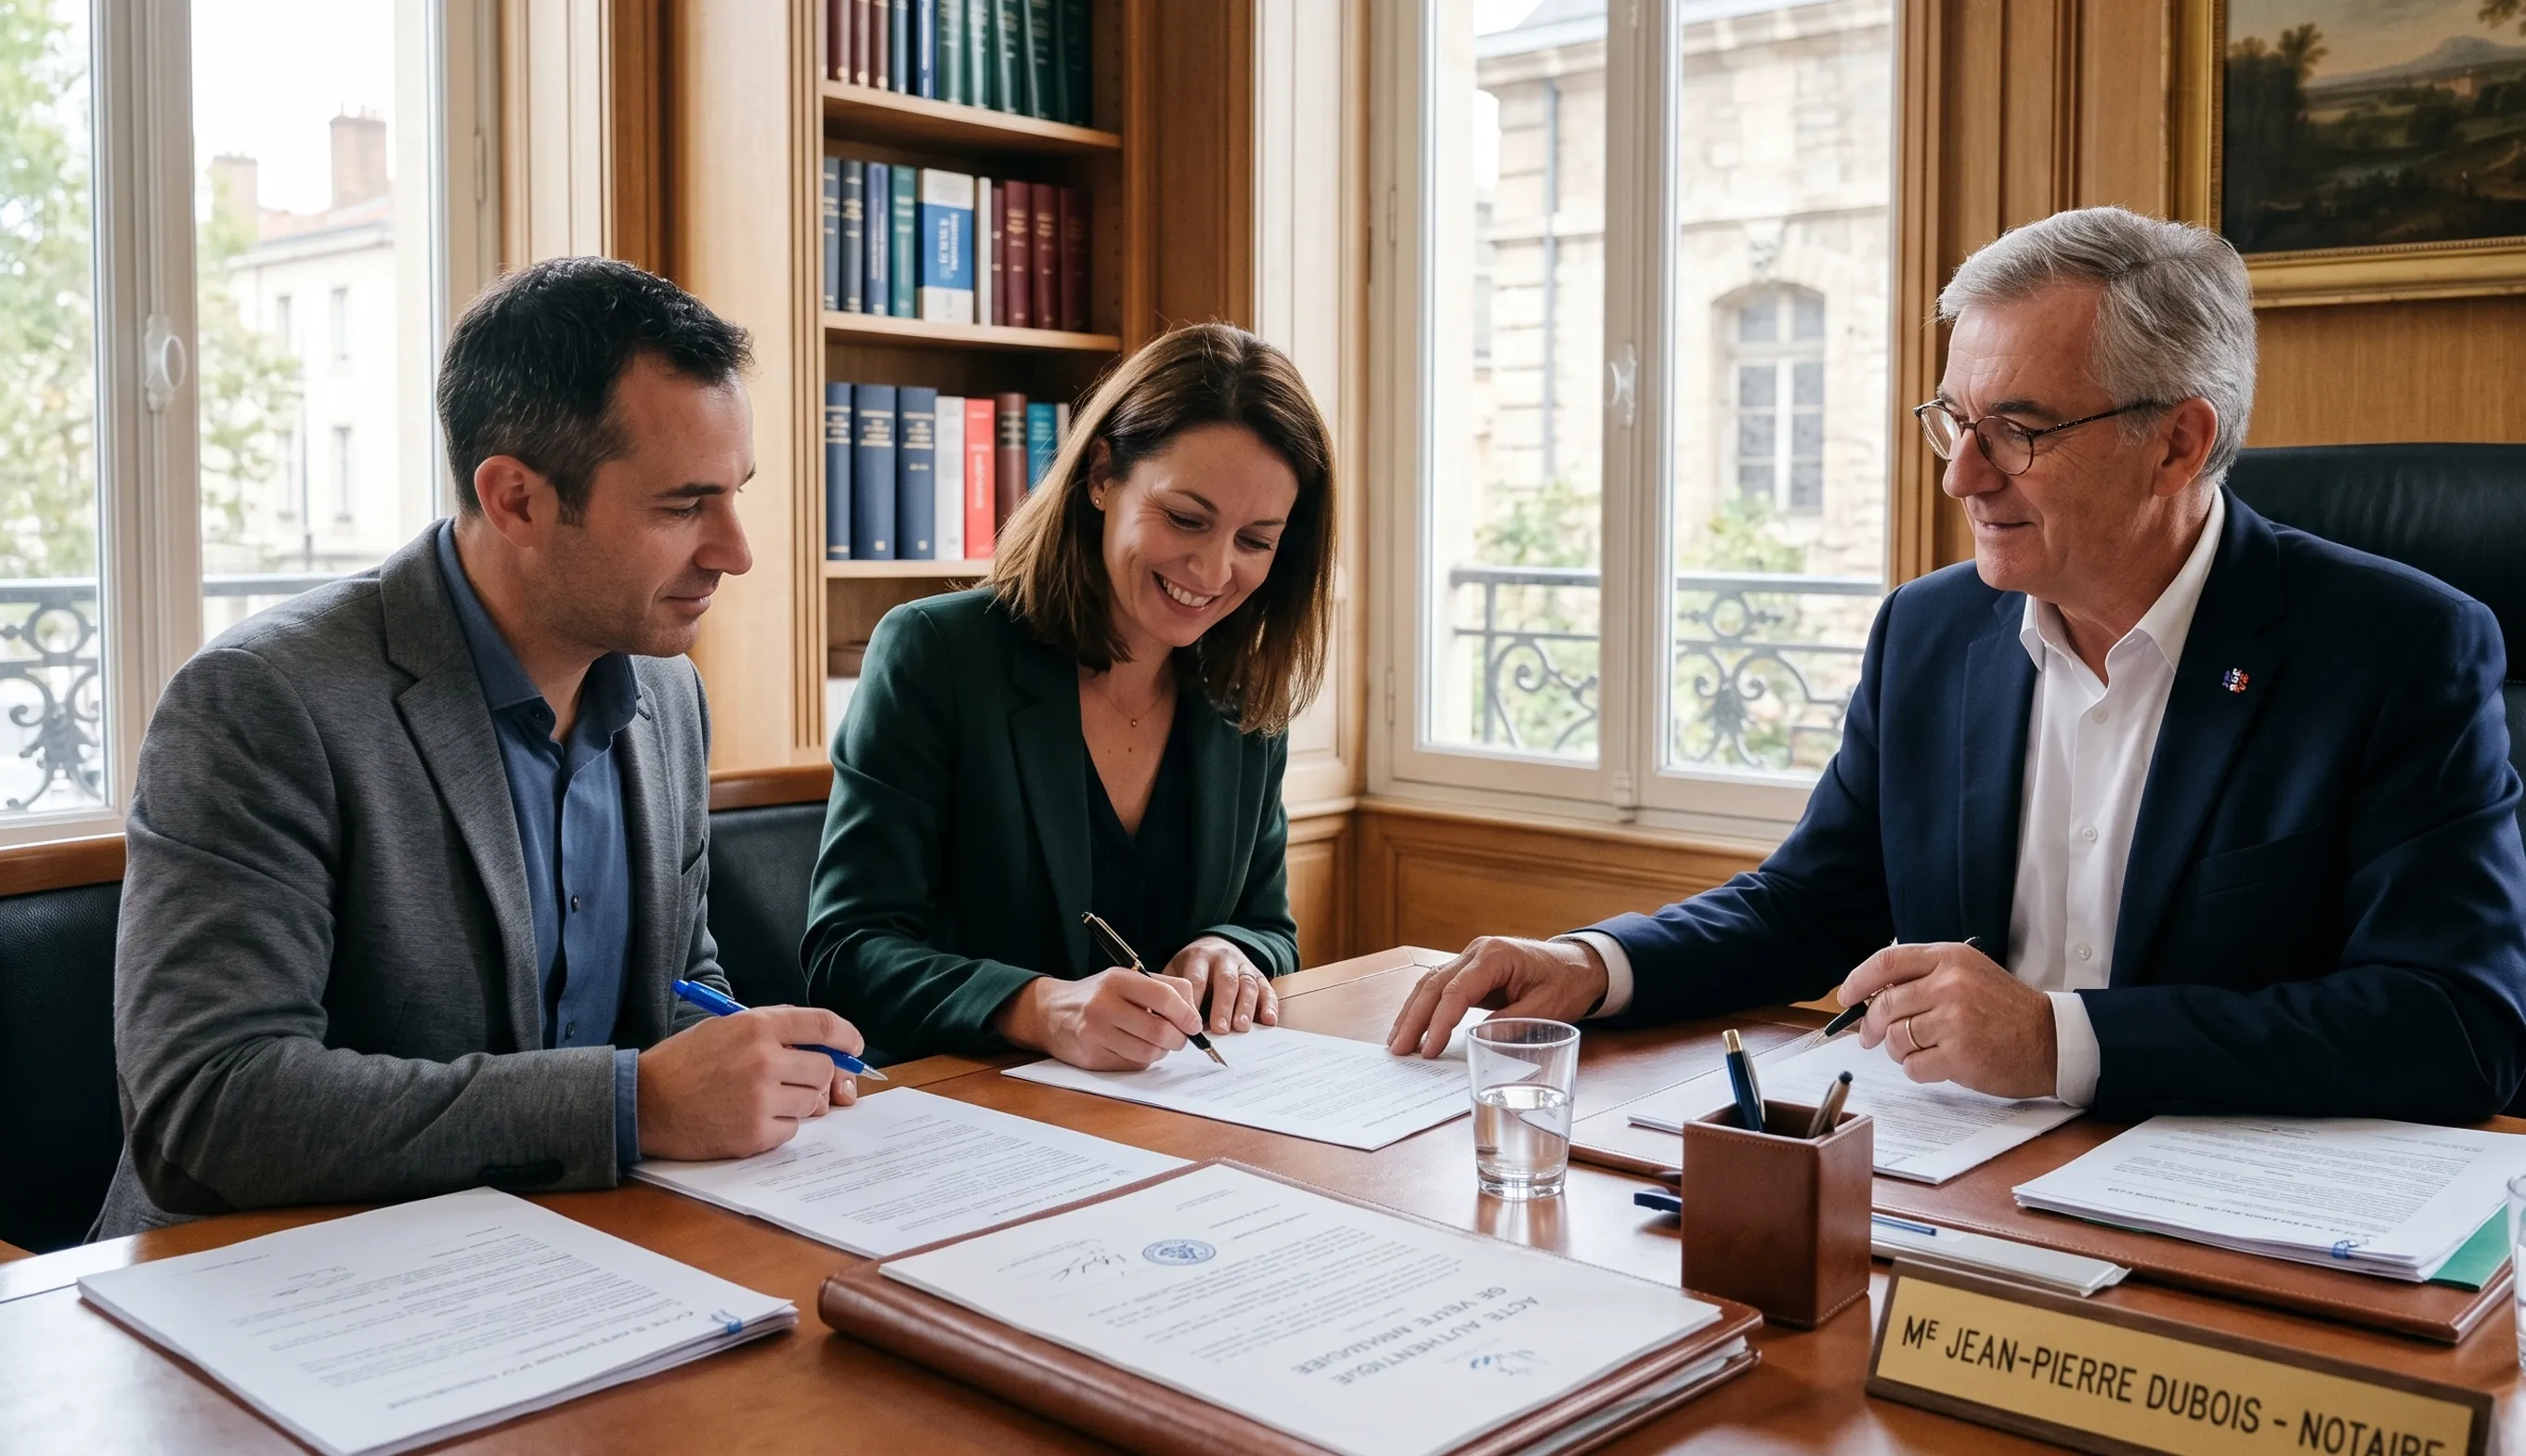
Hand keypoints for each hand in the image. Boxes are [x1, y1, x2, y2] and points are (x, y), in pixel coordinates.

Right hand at [637, 1007, 863, 1160]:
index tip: (853, 1045)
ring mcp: (761, 1099)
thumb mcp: (725, 1027)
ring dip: (795, 1102)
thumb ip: (772, 1028)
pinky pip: (791, 1130)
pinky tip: (747, 1117)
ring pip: (810, 1102)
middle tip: (795, 1080)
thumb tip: (820, 1040)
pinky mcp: (755, 1133)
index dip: (847, 1036)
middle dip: (817, 1076)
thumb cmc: (684, 1063)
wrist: (644, 1103)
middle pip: (824, 1069)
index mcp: (757, 1026)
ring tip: (758, 1098)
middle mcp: (764, 1060)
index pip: (824, 1024)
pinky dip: (778, 1126)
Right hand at [993, 968, 1204, 1070]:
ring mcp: (1095, 1034)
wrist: (1051, 1013)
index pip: (1164, 996)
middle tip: (1180, 1038)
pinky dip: (1142, 1060)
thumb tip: (1193, 1014)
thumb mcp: (1126, 979)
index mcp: (1117, 979)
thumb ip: (1163, 988)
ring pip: (1149, 1053)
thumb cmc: (1099, 995)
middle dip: (1179, 1038)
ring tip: (1156, 1042)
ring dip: (1161, 1051)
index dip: (1187, 1013)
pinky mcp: (1092, 1057)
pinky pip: (1133, 1065)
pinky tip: (1134, 1048)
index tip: (1194, 1024)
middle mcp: (1103, 1005)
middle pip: (1160, 1030)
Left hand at [1163, 936, 1278, 1034]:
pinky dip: (1269, 1005)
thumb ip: (1171, 992)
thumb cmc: (1191, 968)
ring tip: (1241, 1027)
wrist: (1216, 945)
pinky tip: (1268, 1020)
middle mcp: (1223, 959)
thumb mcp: (1176, 970)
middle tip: (1220, 1029)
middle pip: (1225, 981)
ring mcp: (1243, 966)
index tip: (1191, 1024)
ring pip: (1247, 985)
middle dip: (1223, 1005)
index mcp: (1198, 957)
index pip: (1197, 979)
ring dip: (1245, 1007)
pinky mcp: (1259, 975)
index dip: (1195, 1001)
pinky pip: (1267, 988)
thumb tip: (1160, 1021)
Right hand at [1385, 936, 1607, 1058]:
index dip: (1440, 1022)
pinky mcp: (1470, 969)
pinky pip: (1440, 986)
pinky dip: (1424, 1006)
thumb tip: (1478, 1042)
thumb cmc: (1566, 983)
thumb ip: (1511, 1023)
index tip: (1430, 1050)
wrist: (1579, 964)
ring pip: (1430, 983)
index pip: (1457, 991)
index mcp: (1496, 956)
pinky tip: (1412, 1024)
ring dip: (1412, 1012)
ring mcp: (1471, 957)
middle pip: (1434, 984)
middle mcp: (1477, 951)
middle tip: (1398, 1049)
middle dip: (1414, 1019)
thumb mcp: (1546, 1008)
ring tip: (1396, 1041)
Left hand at [1838, 942, 2057, 1098]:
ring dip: (1898, 1050)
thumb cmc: (2007, 1010)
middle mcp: (1950, 984)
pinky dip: (1917, 1070)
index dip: (1858, 980)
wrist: (2052, 1040)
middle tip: (1871, 1037)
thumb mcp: (1969, 974)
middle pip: (1884, 1004)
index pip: (1887, 961)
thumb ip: (1925, 977)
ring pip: (1896, 1038)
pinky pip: (1914, 1066)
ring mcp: (1955, 1020)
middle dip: (1871, 1025)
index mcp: (1951, 958)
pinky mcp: (1960, 1055)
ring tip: (1917, 1051)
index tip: (1846, 997)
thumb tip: (1871, 995)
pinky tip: (1936, 1064)